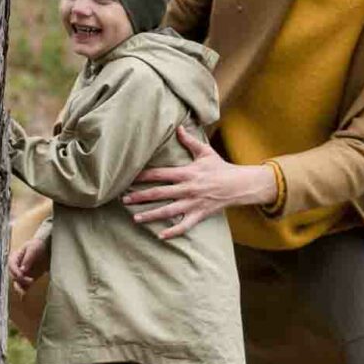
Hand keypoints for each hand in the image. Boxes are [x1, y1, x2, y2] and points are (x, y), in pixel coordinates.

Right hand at [8, 228, 50, 290]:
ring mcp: (22, 273)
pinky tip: (23, 298)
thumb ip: (28, 258)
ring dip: (20, 288)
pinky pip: (24, 287)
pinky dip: (23, 292)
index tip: (21, 275)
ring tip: (24, 293)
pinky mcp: (28, 279)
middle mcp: (16, 266)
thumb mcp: (33, 248)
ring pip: (17, 282)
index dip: (15, 271)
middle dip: (20, 279)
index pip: (11, 265)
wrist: (47, 248)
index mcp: (15, 257)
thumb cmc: (38, 245)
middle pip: (14, 275)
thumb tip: (22, 270)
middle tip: (31, 281)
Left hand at [124, 127, 277, 239]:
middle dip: (140, 196)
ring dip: (151, 215)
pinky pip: (184, 226)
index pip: (160, 174)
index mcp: (187, 173)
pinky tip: (160, 236)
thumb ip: (190, 141)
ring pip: (168, 211)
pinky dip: (173, 232)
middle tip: (124, 199)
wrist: (239, 185)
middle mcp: (187, 188)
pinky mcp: (199, 215)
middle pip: (159, 193)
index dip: (144, 175)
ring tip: (135, 218)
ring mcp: (193, 203)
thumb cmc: (220, 168)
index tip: (129, 177)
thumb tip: (179, 127)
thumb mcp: (205, 152)